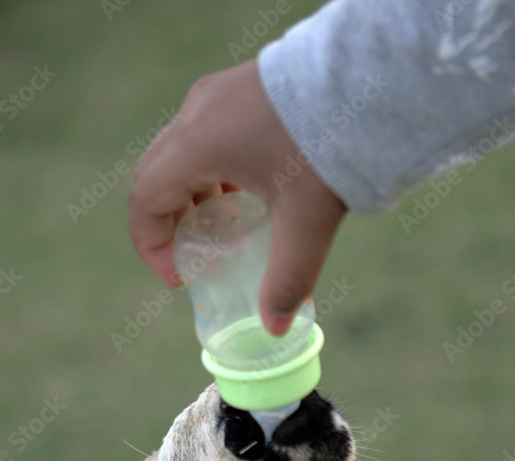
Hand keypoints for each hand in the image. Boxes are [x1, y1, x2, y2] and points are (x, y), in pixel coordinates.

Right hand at [129, 60, 346, 334]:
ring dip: (192, 197)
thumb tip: (276, 328)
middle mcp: (197, 113)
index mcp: (198, 144)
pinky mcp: (241, 89)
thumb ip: (288, 278)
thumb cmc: (330, 145)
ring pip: (181, 154)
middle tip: (196, 258)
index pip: (145, 200)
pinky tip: (249, 194)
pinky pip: (207, 136)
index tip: (181, 276)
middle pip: (157, 176)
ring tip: (224, 230)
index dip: (153, 246)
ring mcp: (218, 96)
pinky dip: (213, 172)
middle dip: (169, 223)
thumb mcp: (307, 222)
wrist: (370, 79)